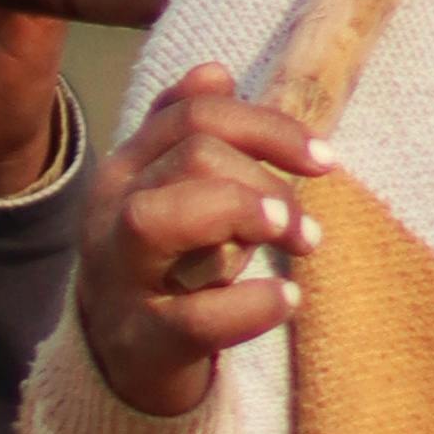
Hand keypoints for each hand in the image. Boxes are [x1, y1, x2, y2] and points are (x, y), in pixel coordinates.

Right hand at [76, 68, 325, 419]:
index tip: (323, 160)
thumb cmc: (163, 266)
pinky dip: (249, 307)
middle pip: (191, 156)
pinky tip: (286, 300)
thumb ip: (186, 134)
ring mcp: (118, 279)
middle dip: (266, 181)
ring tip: (296, 245)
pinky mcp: (140, 341)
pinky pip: (191, 319)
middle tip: (305, 229)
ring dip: (244, 217)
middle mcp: (109, 215)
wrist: (119, 360)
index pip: (194, 115)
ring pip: (160, 218)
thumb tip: (215, 72)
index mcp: (125, 171)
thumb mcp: (170, 191)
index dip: (268, 127)